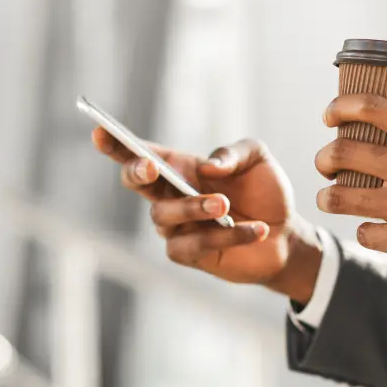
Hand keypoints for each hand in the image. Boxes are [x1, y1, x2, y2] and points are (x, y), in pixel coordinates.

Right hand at [92, 128, 321, 302]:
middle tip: (152, 167)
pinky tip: (257, 229)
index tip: (99, 131)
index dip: (116, 144)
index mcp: (179, 166)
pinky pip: (195, 245)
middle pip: (136, 182)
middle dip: (137, 172)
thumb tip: (208, 166)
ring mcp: (176, 227)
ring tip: (224, 204)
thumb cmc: (265, 191)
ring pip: (163, 216)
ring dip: (193, 207)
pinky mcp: (190, 254)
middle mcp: (170, 195)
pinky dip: (228, 235)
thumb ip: (232, 153)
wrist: (287, 235)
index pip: (140, 152)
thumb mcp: (256, 158)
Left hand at [314, 95, 386, 289]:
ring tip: (331, 195)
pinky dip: (367, 230)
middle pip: (340, 153)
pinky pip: (364, 233)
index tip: (332, 114)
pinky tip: (374, 228)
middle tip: (326, 161)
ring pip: (337, 197)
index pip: (369, 107)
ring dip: (329, 195)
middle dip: (325, 157)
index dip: (341, 107)